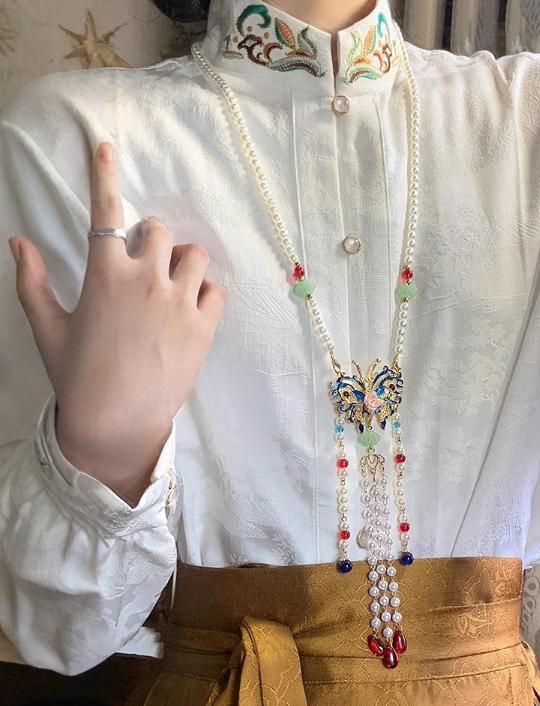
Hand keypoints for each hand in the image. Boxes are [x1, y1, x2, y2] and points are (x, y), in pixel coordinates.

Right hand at [11, 141, 226, 504]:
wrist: (116, 423)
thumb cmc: (77, 375)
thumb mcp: (48, 327)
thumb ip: (32, 280)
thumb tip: (18, 241)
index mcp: (104, 275)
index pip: (106, 212)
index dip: (104, 174)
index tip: (105, 146)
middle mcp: (146, 280)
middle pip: (160, 230)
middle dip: (151, 240)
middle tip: (144, 266)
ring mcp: (179, 303)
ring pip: (195, 254)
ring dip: (183, 262)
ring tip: (171, 287)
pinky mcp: (204, 327)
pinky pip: (217, 289)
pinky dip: (206, 292)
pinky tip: (191, 310)